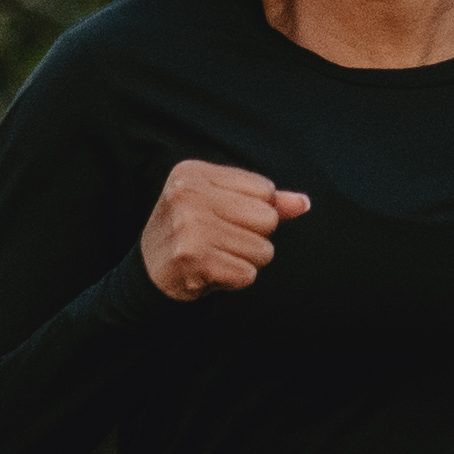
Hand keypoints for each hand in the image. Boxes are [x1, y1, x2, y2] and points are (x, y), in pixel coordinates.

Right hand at [139, 159, 310, 301]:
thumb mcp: (220, 204)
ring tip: (216, 256)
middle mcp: (188, 195)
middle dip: (255, 237)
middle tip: (222, 240)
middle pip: (268, 219)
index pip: (265, 190)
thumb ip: (264, 202)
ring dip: (246, 261)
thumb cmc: (191, 232)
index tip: (224, 218)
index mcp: (193, 173)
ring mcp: (190, 228)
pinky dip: (235, 279)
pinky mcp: (194, 260)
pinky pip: (248, 274)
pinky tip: (211, 272)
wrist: (149, 273)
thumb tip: (304, 203)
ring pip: (263, 250)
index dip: (255, 211)